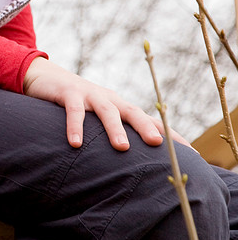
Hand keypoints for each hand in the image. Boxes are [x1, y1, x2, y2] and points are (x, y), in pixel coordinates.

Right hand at [23, 57, 170, 150]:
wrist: (45, 76)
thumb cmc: (77, 103)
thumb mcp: (98, 116)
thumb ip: (115, 132)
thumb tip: (134, 163)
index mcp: (122, 107)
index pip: (152, 121)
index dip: (171, 135)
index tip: (193, 154)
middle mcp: (111, 100)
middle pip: (134, 112)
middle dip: (147, 127)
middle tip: (157, 145)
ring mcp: (90, 95)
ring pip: (107, 111)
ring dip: (115, 128)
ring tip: (121, 147)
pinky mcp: (69, 93)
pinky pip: (74, 111)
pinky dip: (75, 126)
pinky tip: (75, 143)